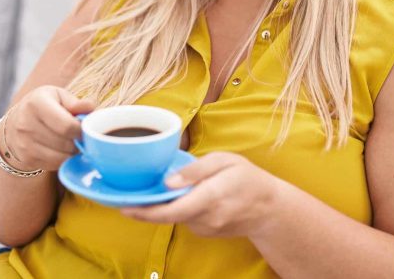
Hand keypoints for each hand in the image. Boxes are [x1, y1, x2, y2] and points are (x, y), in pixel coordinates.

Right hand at [1, 86, 94, 171]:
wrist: (16, 122)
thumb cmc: (43, 106)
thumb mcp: (58, 97)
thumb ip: (76, 103)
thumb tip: (90, 107)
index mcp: (36, 104)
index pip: (66, 126)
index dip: (81, 130)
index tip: (85, 129)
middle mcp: (26, 124)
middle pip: (65, 143)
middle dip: (78, 142)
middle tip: (81, 137)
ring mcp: (25, 144)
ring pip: (61, 157)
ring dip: (72, 152)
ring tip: (72, 142)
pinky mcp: (27, 159)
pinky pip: (54, 165)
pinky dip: (63, 159)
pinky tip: (62, 150)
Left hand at [120, 152, 283, 237]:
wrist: (269, 209)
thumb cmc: (248, 179)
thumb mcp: (225, 161)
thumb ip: (195, 170)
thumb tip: (167, 182)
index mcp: (211, 197)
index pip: (172, 210)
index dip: (145, 211)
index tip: (124, 206)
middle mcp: (206, 218)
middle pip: (167, 216)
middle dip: (145, 208)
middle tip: (124, 197)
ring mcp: (206, 228)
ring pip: (175, 216)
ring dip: (163, 205)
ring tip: (156, 189)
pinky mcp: (205, 232)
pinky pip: (184, 218)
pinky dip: (177, 208)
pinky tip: (180, 195)